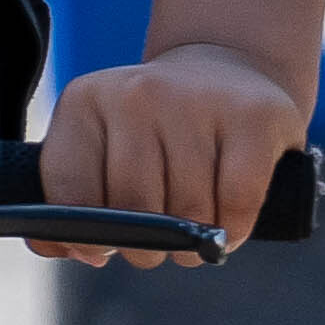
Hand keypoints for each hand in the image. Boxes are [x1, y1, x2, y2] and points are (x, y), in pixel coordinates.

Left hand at [40, 40, 300, 265]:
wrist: (228, 72)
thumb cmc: (158, 132)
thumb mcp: (104, 150)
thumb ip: (72, 204)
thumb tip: (70, 251)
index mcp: (86, 102)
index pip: (71, 192)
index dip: (87, 237)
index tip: (105, 247)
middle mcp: (137, 93)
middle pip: (133, 206)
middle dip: (148, 246)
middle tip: (161, 245)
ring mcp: (196, 100)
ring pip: (188, 209)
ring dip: (194, 242)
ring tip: (197, 233)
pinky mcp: (254, 115)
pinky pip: (237, 200)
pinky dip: (234, 229)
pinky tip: (230, 226)